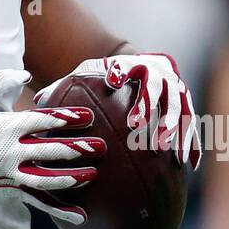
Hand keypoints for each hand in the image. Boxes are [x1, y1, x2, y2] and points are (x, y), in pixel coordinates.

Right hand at [0, 69, 105, 224]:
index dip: (65, 118)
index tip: (86, 115)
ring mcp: (11, 173)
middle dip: (77, 148)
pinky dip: (60, 209)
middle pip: (49, 150)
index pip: (41, 121)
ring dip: (72, 178)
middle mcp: (11, 151)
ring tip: (93, 175)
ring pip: (46, 177)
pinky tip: (80, 216)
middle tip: (100, 146)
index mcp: (5, 126)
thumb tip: (25, 75)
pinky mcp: (11, 188)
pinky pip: (38, 200)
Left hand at [35, 53, 201, 168]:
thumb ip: (67, 86)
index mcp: (133, 63)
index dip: (120, 69)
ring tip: (169, 154)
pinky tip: (186, 166)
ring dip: (174, 129)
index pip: (127, 63)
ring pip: (179, 107)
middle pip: (156, 86)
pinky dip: (190, 143)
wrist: (143, 67)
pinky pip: (190, 125)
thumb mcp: (89, 75)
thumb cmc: (108, 76)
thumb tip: (38, 102)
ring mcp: (176, 88)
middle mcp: (159, 72)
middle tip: (137, 126)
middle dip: (148, 105)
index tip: (111, 79)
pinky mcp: (186, 105)